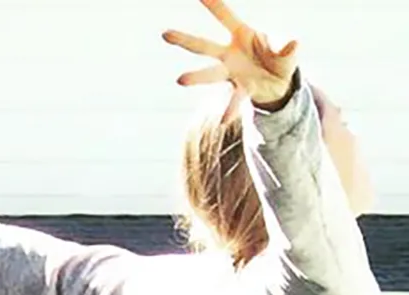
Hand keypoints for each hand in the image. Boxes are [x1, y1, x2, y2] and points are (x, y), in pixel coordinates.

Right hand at [164, 0, 297, 106]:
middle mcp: (229, 53)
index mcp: (242, 34)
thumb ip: (287, 45)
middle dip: (184, 40)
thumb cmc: (280, 56)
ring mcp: (231, 73)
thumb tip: (293, 44)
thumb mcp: (287, 47)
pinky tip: (224, 120)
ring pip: (210, 74)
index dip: (213, 5)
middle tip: (165, 34)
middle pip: (203, 46)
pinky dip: (230, 109)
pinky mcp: (240, 91)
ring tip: (180, 79)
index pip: (225, 17)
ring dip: (196, 76)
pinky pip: (234, 100)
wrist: (280, 83)